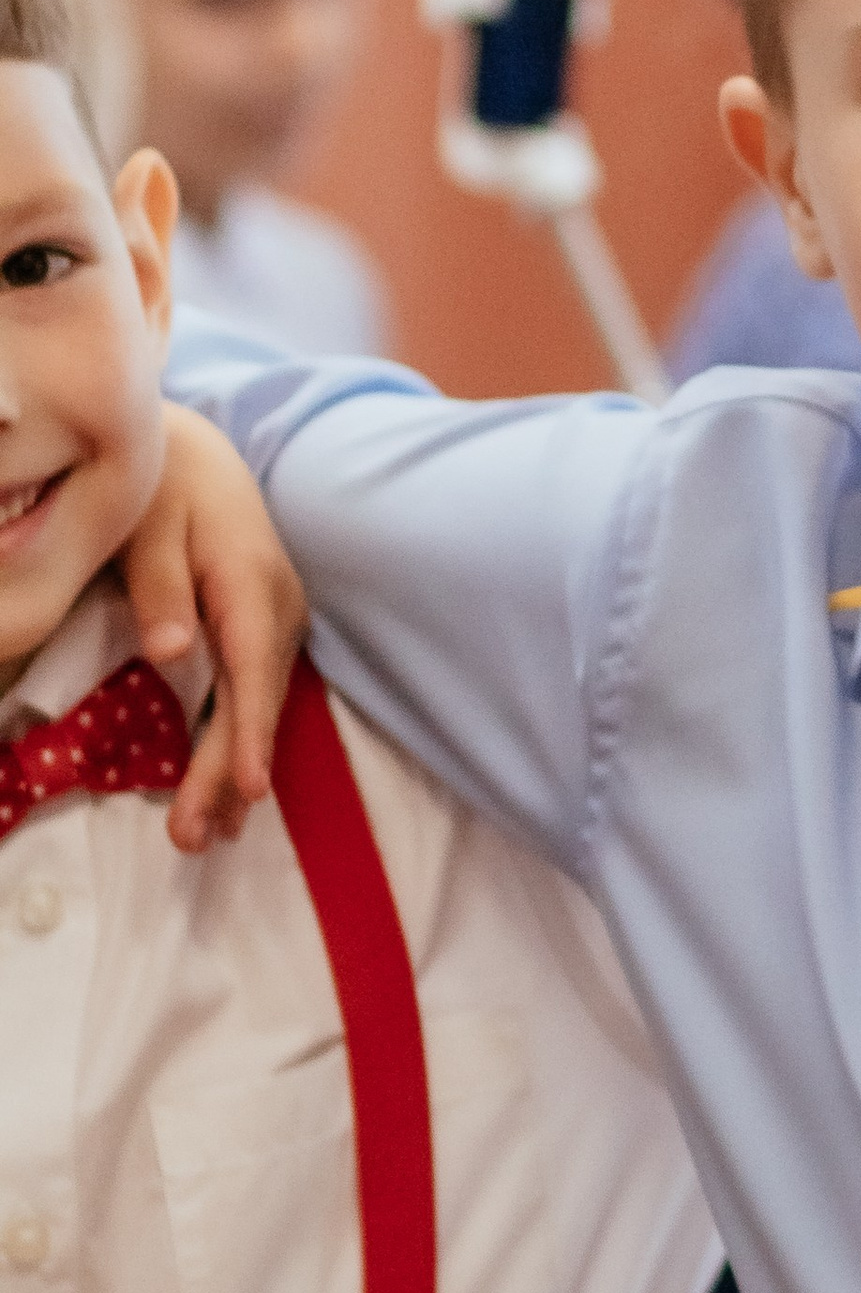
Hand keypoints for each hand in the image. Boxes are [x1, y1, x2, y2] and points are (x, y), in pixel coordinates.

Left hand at [122, 410, 308, 850]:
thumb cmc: (167, 485)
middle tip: (194, 838)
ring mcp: (278, 622)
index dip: (249, 734)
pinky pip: (254, 695)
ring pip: (259, 706)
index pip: (253, 671)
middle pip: (256, 703)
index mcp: (252, 584)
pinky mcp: (265, 630)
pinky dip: (239, 741)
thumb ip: (159, 588)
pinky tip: (226, 789)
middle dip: (227, 774)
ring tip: (207, 833)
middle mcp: (279, 609)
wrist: (198, 454)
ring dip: (233, 770)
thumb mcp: (149, 524)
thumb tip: (173, 653)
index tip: (247, 789)